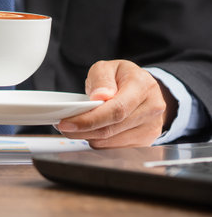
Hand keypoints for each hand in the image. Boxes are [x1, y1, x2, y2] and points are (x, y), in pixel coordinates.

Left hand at [54, 60, 177, 147]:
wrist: (144, 88)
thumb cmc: (123, 77)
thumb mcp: (108, 68)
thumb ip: (101, 79)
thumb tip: (99, 97)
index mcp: (143, 86)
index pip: (116, 110)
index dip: (89, 120)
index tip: (68, 123)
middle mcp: (152, 108)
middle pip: (111, 129)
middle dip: (83, 130)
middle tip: (65, 127)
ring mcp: (151, 127)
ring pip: (111, 142)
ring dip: (89, 137)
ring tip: (78, 126)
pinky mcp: (146, 142)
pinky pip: (116, 149)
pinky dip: (100, 142)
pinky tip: (93, 131)